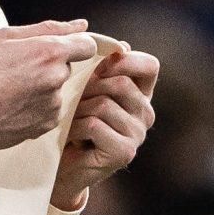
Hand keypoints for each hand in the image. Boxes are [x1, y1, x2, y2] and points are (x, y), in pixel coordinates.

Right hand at [0, 21, 99, 150]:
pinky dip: (37, 107)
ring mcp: (53, 104)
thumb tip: (80, 25)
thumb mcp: (6, 37)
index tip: (60, 49)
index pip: (87, 45)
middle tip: (19, 70)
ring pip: (56, 89)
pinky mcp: (47, 124)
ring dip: (42, 87)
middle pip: (65, 67)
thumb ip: (49, 28)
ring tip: (12, 90)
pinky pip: (49, 109)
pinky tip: (14, 105)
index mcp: (49, 52)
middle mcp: (56, 79)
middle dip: (48, 66)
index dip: (75, 45)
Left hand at [52, 46, 159, 208]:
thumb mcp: (86, 91)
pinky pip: (94, 124)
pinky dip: (74, 127)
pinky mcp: (124, 152)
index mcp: (141, 94)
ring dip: (77, 109)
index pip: (149, 65)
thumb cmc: (72, 123)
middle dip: (89, 87)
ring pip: (104, 104)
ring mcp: (138, 135)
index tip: (98, 67)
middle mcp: (145, 114)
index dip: (124, 60)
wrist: (63, 168)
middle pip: (120, 83)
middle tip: (72, 99)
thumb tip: (121, 46)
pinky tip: (70, 135)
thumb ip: (102, 69)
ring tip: (69, 119)